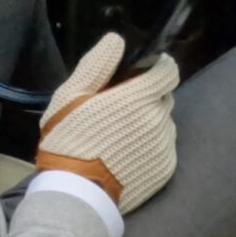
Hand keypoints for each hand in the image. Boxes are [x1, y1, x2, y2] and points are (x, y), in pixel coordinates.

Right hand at [35, 33, 178, 212]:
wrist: (75, 196)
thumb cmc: (68, 142)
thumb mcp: (70, 98)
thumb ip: (96, 66)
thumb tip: (117, 40)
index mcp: (137, 98)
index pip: (168, 71)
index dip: (157, 68)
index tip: (142, 73)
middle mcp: (158, 119)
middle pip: (163, 97)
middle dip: (147, 97)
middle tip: (121, 109)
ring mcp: (164, 146)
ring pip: (164, 123)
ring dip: (149, 122)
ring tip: (121, 136)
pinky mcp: (166, 170)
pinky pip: (164, 148)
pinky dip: (151, 146)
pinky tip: (127, 155)